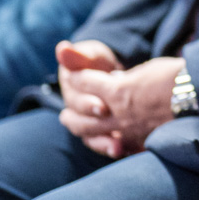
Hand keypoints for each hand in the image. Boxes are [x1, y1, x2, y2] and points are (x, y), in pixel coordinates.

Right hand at [57, 40, 125, 155]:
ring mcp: (94, 126)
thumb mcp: (91, 55)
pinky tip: (136, 151)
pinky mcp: (110, 133)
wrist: (109, 73)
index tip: (102, 107)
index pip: (77, 103)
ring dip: (106, 146)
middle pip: (84, 127)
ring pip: (95, 141)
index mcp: (73, 94)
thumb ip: (79, 55)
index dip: (88, 106)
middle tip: (116, 137)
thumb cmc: (97, 62)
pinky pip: (112, 146)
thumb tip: (62, 48)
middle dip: (98, 130)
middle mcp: (79, 114)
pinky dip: (123, 149)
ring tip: (119, 150)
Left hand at [57, 50, 183, 158]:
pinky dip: (107, 145)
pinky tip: (105, 144)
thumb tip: (116, 82)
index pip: (86, 83)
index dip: (77, 77)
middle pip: (82, 117)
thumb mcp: (147, 70)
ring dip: (81, 130)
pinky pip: (118, 147)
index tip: (73, 75)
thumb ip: (127, 79)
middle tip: (63, 113)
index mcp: (118, 91)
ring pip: (95, 136)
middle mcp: (118, 114)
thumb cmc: (176, 76)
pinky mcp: (142, 142)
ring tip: (74, 127)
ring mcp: (129, 132)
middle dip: (71, 113)